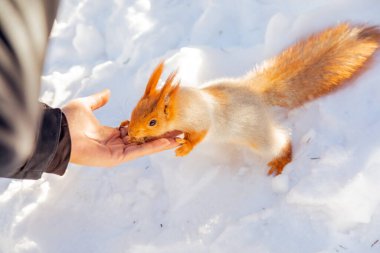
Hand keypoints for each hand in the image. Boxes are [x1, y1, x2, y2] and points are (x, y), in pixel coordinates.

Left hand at [62, 90, 179, 166]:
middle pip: (144, 140)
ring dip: (163, 143)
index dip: (149, 126)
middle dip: (161, 136)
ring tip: (179, 138)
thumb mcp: (85, 105)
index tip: (162, 121)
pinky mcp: (117, 157)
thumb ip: (98, 100)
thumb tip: (107, 93)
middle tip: (178, 132)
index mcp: (110, 134)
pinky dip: (154, 147)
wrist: (59, 132)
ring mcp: (118, 152)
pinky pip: (139, 152)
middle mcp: (116, 144)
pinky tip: (167, 142)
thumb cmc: (68, 120)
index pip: (135, 131)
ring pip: (145, 147)